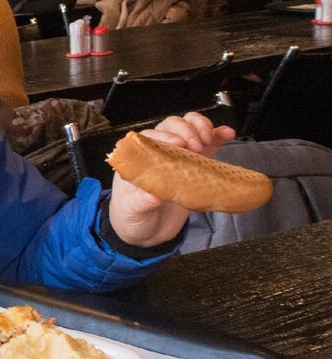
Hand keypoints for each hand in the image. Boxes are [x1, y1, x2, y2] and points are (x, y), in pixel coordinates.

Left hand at [107, 112, 236, 246]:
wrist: (147, 232)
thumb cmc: (132, 216)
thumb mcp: (131, 211)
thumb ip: (141, 201)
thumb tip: (155, 195)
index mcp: (137, 159)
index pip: (150, 137)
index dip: (166, 136)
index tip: (179, 144)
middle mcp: (157, 151)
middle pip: (172, 126)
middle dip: (186, 131)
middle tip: (196, 146)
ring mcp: (178, 156)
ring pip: (189, 128)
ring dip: (201, 127)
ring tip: (209, 139)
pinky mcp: (195, 164)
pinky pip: (208, 145)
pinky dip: (218, 136)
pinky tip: (228, 135)